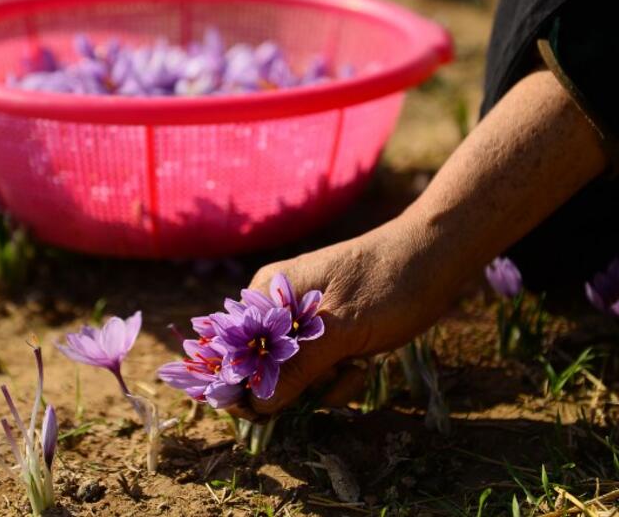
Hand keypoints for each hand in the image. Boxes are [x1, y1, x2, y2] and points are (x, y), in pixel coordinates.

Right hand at [232, 216, 451, 417]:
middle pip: (264, 366)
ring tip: (355, 366)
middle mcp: (278, 305)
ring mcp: (303, 318)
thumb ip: (297, 366)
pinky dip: (338, 375)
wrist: (437, 256)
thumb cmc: (387, 283)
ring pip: (295, 373)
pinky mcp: (328, 331)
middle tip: (331, 379)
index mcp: (268, 294)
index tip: (265, 413)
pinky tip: (362, 364)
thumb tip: (258, 403)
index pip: (232, 348)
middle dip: (296, 386)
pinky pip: (318, 367)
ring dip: (324, 383)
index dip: (242, 384)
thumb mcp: (342, 329)